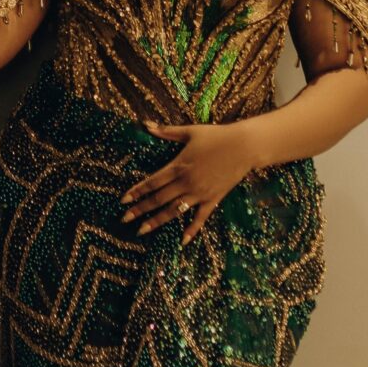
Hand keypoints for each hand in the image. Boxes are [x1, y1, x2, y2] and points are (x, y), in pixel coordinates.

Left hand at [121, 121, 262, 243]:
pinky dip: (191, 229)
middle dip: (140, 210)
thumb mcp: (189, 132)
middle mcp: (186, 182)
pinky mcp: (213, 199)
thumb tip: (146, 124)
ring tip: (142, 230)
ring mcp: (200, 193)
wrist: (245, 147)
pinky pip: (200, 218)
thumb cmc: (217, 136)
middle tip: (124, 219)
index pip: (152, 182)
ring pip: (174, 211)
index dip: (136, 191)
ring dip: (157, 221)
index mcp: (178, 166)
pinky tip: (182, 241)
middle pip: (158, 199)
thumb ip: (166, 131)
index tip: (123, 201)